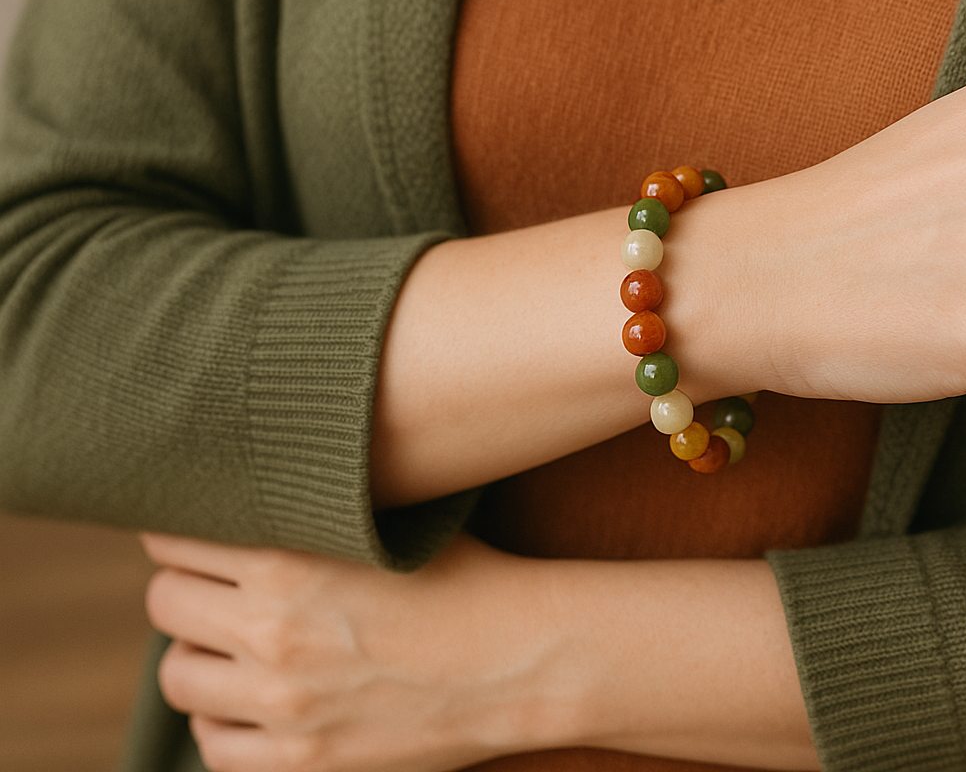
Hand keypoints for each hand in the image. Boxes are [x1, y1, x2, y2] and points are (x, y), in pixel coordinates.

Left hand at [142, 533, 573, 771]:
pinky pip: (212, 745)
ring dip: (201, 656)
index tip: (205, 536)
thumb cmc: (468, 579)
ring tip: (239, 647)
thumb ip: (308, 513)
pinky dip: (225, 720)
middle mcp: (274, 631)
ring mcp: (284, 704)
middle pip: (166, 602)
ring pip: (177, 676)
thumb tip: (246, 492)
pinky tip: (258, 701)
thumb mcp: (385, 526)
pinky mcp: (301, 761)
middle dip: (191, 590)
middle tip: (226, 589)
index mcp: (291, 560)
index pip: (174, 538)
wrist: (528, 660)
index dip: (186, 533)